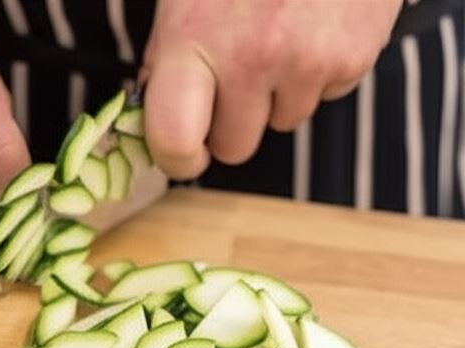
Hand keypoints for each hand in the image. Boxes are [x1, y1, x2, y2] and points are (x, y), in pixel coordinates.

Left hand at [142, 0, 401, 178]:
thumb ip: (169, 57)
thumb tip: (154, 117)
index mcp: (192, 41)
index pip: (173, 140)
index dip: (176, 158)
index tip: (182, 153)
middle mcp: (250, 59)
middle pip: (234, 147)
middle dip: (230, 124)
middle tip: (232, 81)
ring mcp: (307, 62)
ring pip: (283, 123)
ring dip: (277, 95)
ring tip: (278, 37)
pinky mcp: (353, 58)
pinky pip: (326, 96)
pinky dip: (318, 73)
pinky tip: (312, 28)